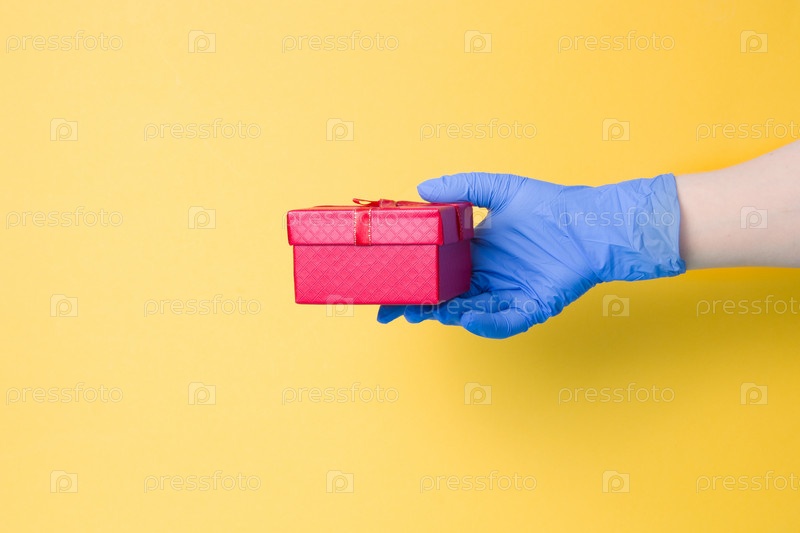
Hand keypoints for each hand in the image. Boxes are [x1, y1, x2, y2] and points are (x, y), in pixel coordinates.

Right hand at [377, 172, 684, 338]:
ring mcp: (509, 294)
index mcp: (477, 252)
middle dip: (420, 306)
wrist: (594, 222)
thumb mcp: (501, 188)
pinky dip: (487, 323)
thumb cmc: (552, 205)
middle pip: (447, 297)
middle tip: (394, 312)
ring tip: (426, 313)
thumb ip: (462, 187)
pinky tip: (467, 318)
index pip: (438, 271)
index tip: (388, 288)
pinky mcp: (532, 307)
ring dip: (447, 315)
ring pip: (469, 311)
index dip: (414, 281)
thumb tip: (421, 188)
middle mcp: (489, 277)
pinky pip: (505, 321)